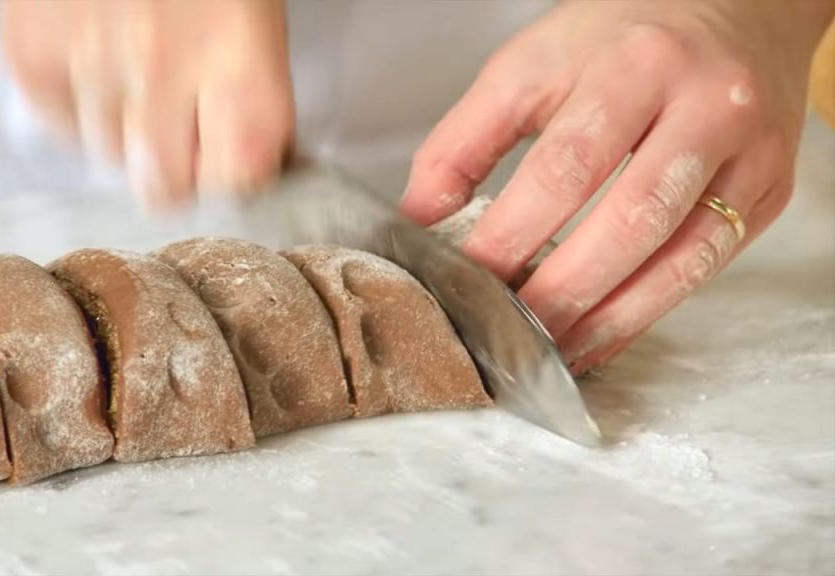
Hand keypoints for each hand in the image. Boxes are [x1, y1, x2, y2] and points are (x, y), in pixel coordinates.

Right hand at [0, 0, 293, 207]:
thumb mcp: (256, 15)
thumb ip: (256, 92)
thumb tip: (260, 166)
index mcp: (237, 51)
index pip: (236, 178)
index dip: (234, 181)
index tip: (233, 165)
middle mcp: (162, 63)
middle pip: (163, 188)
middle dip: (177, 172)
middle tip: (182, 132)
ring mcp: (89, 60)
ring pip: (109, 158)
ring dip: (126, 133)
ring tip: (136, 70)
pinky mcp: (32, 55)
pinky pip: (61, 126)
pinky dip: (79, 107)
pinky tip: (98, 60)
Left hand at [402, 0, 834, 373]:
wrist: (736, 9)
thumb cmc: (619, 38)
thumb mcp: (530, 66)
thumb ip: (463, 141)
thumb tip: (418, 221)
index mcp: (633, 66)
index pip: (565, 167)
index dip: (511, 235)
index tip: (468, 281)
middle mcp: (705, 106)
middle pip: (629, 220)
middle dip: (561, 291)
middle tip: (509, 333)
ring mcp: (748, 152)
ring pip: (679, 259)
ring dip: (607, 319)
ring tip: (551, 351)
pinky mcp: (768, 190)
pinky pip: (706, 268)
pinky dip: (646, 313)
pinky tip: (600, 335)